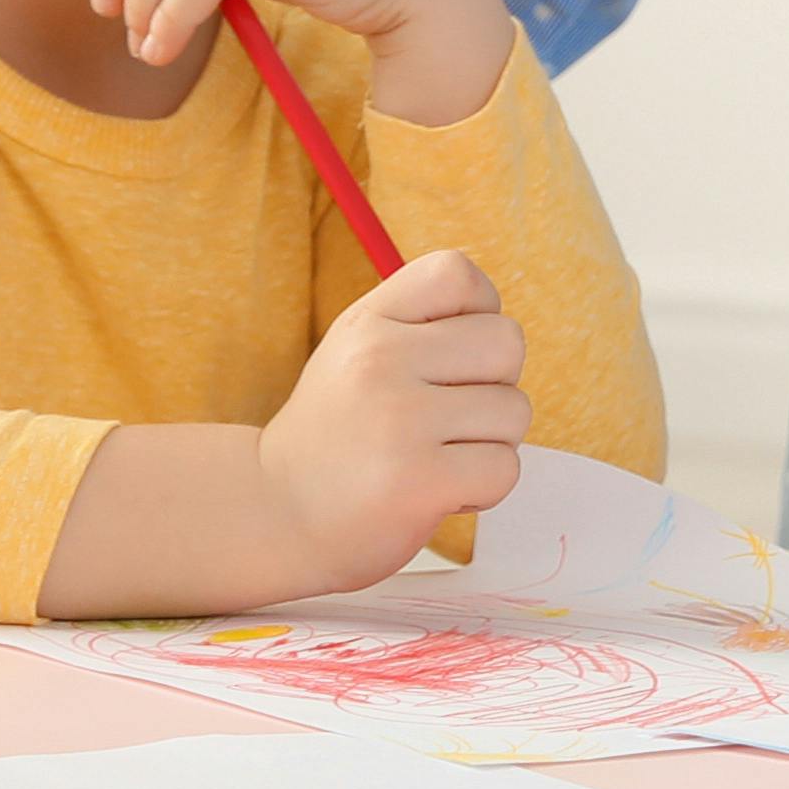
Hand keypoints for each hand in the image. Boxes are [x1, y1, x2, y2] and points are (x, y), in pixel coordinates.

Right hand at [255, 249, 530, 583]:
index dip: (479, 313)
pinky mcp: (421, 481)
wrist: (274, 515)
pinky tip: (438, 491)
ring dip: (490, 443)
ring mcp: (400, 420)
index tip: (453, 356)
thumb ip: (419, 327)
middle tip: (446, 418)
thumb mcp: (354, 354)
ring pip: (515, 410)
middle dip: (494, 385)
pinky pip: (504, 467)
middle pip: (507, 342)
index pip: (457, 273)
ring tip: (436, 457)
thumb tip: (500, 326)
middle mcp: (379, 360)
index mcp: (367, 322)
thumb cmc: (336, 436)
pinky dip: (483, 489)